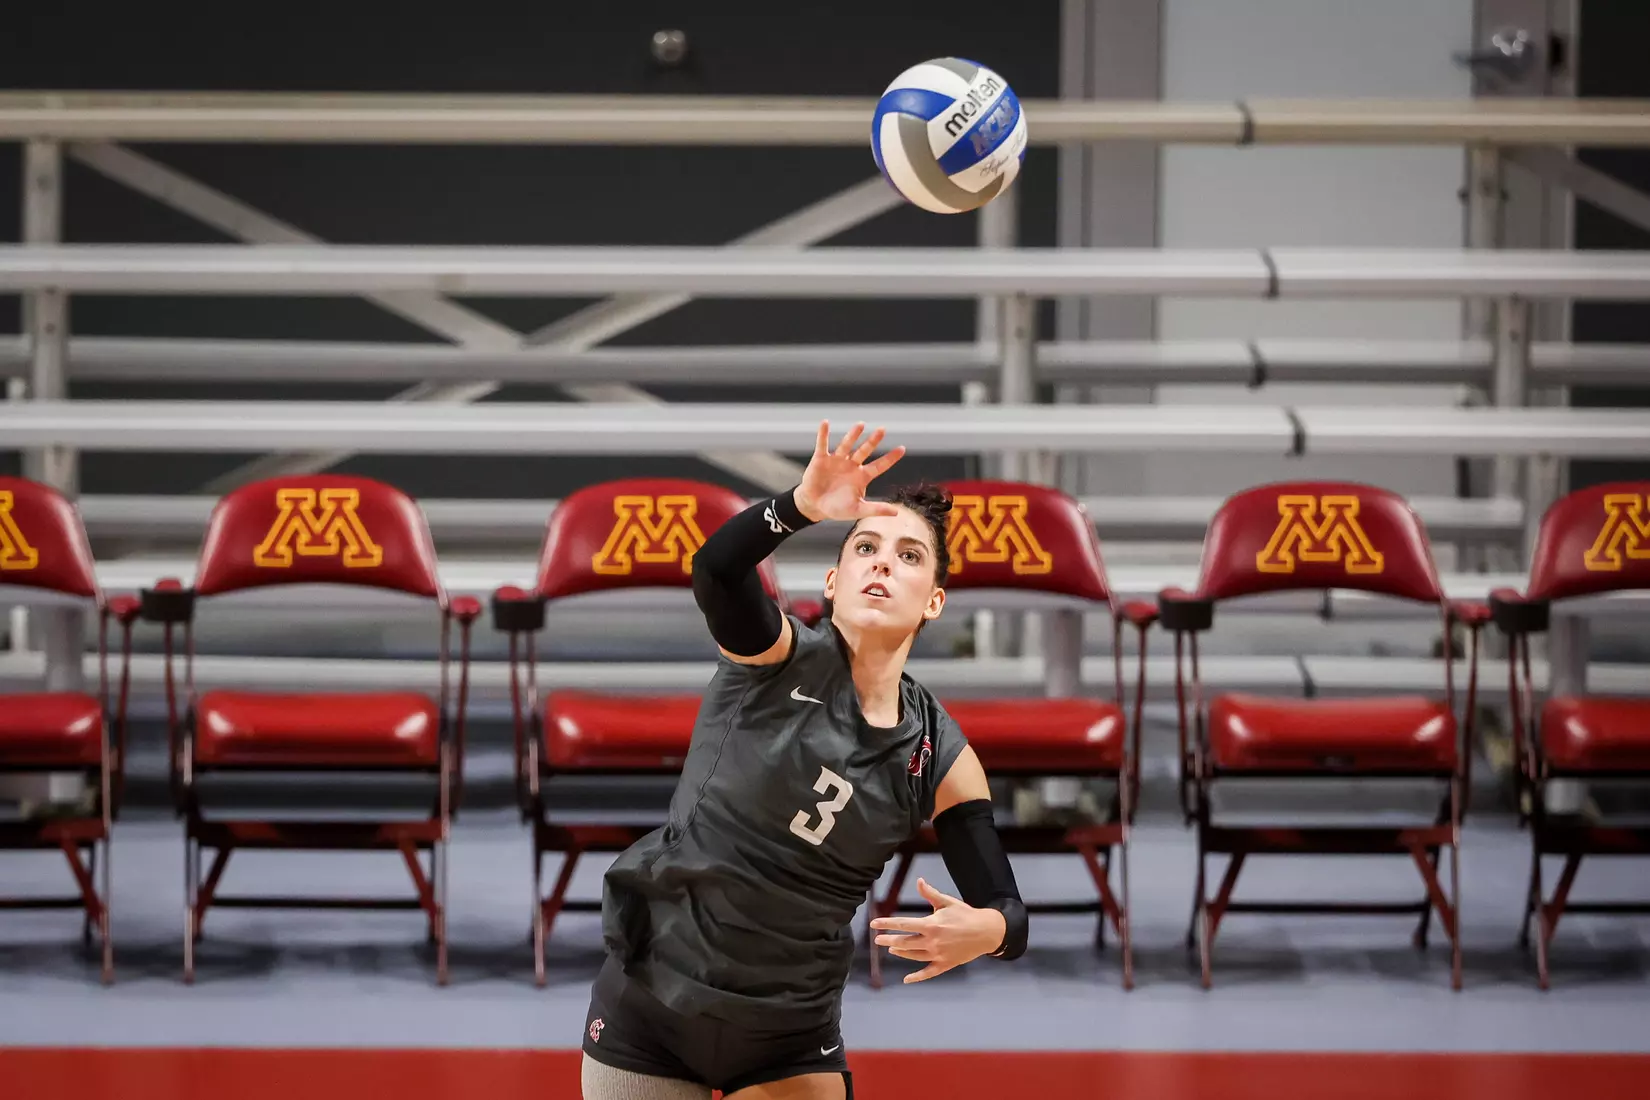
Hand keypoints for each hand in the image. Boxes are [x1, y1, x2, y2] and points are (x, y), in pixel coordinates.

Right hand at [793, 420, 905, 523]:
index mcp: (862, 476)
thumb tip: (896, 513)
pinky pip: (823, 444)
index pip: (880, 465)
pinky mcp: (821, 459)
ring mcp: (837, 460)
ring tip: (860, 425)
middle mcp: (851, 465)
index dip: (890, 458)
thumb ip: (876, 509)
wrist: (814, 506)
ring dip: (853, 435)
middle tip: (882, 430)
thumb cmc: (837, 509)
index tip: (902, 448)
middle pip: (864, 450)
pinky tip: (825, 423)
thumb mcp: (858, 510)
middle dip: (873, 441)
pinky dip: (823, 434)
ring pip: (847, 445)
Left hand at [870, 878, 1005, 983]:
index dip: (886, 923)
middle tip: (877, 940)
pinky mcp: (945, 964)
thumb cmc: (966, 914)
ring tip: (892, 948)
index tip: (874, 924)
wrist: (986, 931)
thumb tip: (918, 881)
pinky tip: (906, 979)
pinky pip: (928, 973)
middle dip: (889, 940)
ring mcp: (938, 954)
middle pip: (905, 942)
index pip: (903, 924)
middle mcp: (932, 941)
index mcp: (931, 924)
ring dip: (901, 952)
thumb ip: (930, 894)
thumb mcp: (947, 902)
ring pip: (913, 956)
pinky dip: (917, 977)